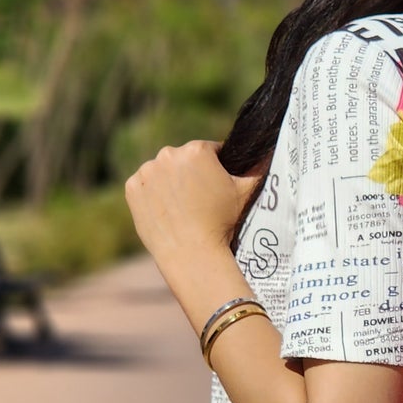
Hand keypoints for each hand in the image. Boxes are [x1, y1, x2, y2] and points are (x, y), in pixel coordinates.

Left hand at [124, 141, 261, 267]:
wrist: (192, 252)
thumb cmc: (222, 221)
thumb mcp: (246, 192)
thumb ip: (259, 167)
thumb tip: (270, 152)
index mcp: (197, 150)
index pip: (209, 151)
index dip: (216, 168)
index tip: (217, 186)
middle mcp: (168, 154)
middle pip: (183, 159)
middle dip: (191, 174)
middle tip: (200, 200)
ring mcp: (147, 171)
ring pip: (162, 171)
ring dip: (170, 183)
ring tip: (183, 207)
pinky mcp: (132, 188)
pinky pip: (144, 186)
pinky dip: (152, 195)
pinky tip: (166, 210)